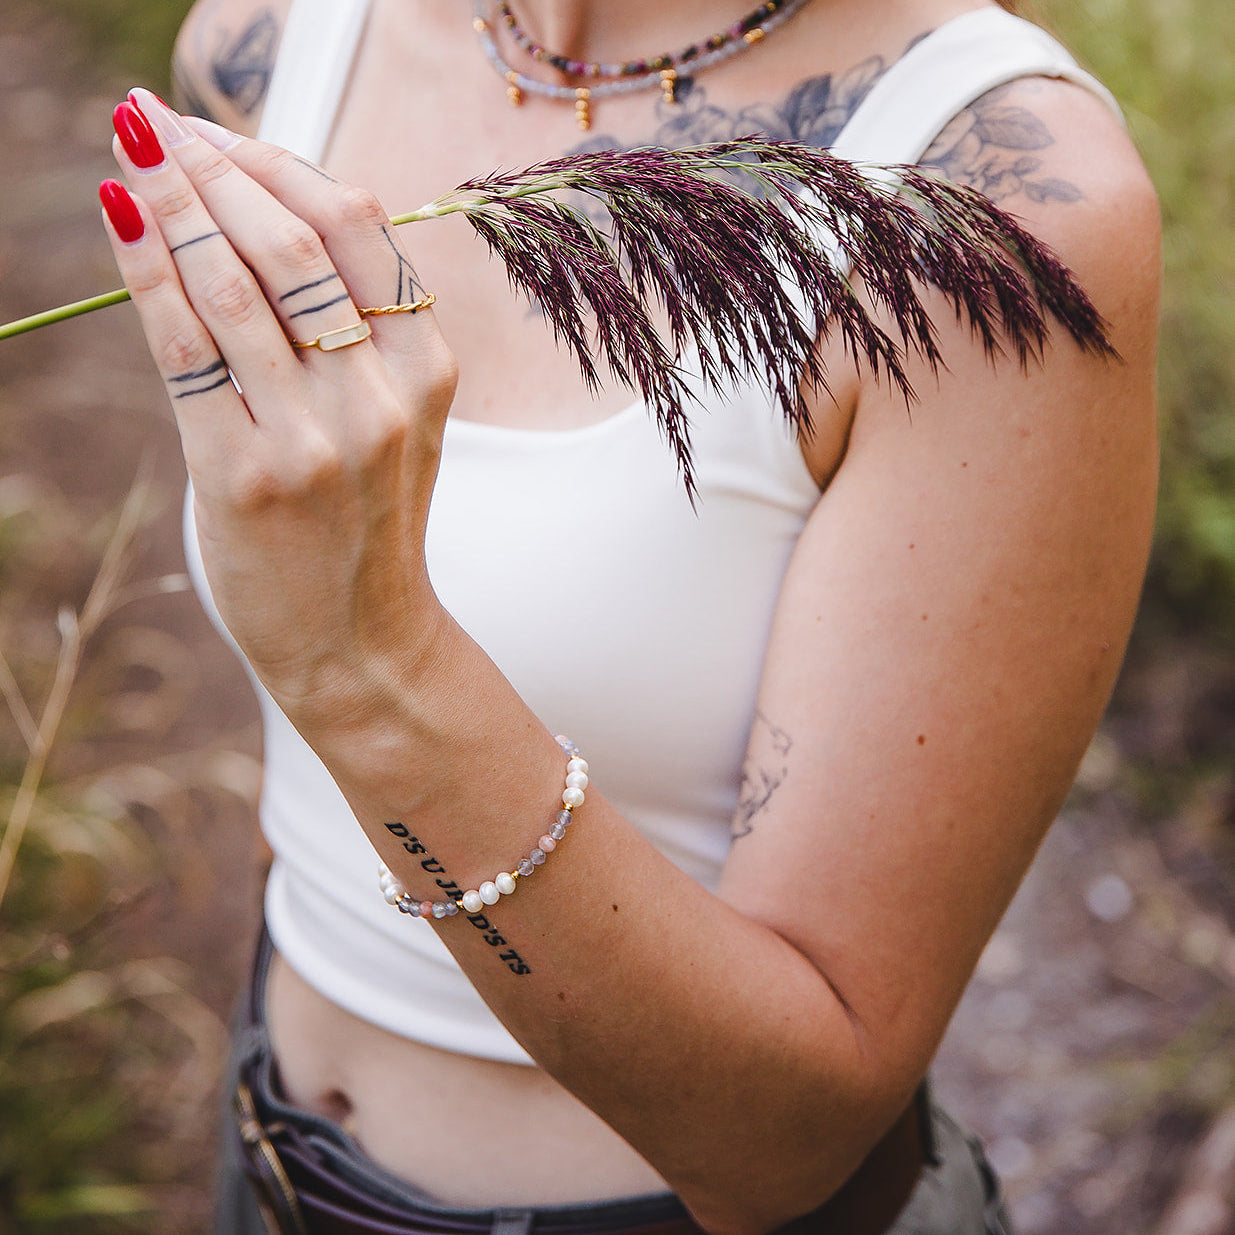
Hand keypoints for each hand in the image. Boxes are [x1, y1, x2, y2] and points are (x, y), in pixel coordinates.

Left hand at [101, 90, 457, 722]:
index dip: (282, 164)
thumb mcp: (393, 425)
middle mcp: (380, 398)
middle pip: (295, 241)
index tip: (223, 134)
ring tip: (132, 149)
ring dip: (173, 200)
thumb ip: (356, 336)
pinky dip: (148, 268)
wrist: (363, 644)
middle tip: (157, 123)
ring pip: (237, 282)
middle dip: (216, 164)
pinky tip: (120, 212)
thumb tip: (262, 225)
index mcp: (427, 373)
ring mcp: (317, 439)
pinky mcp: (248, 475)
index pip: (359, 228)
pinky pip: (188, 346)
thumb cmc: (366, 527)